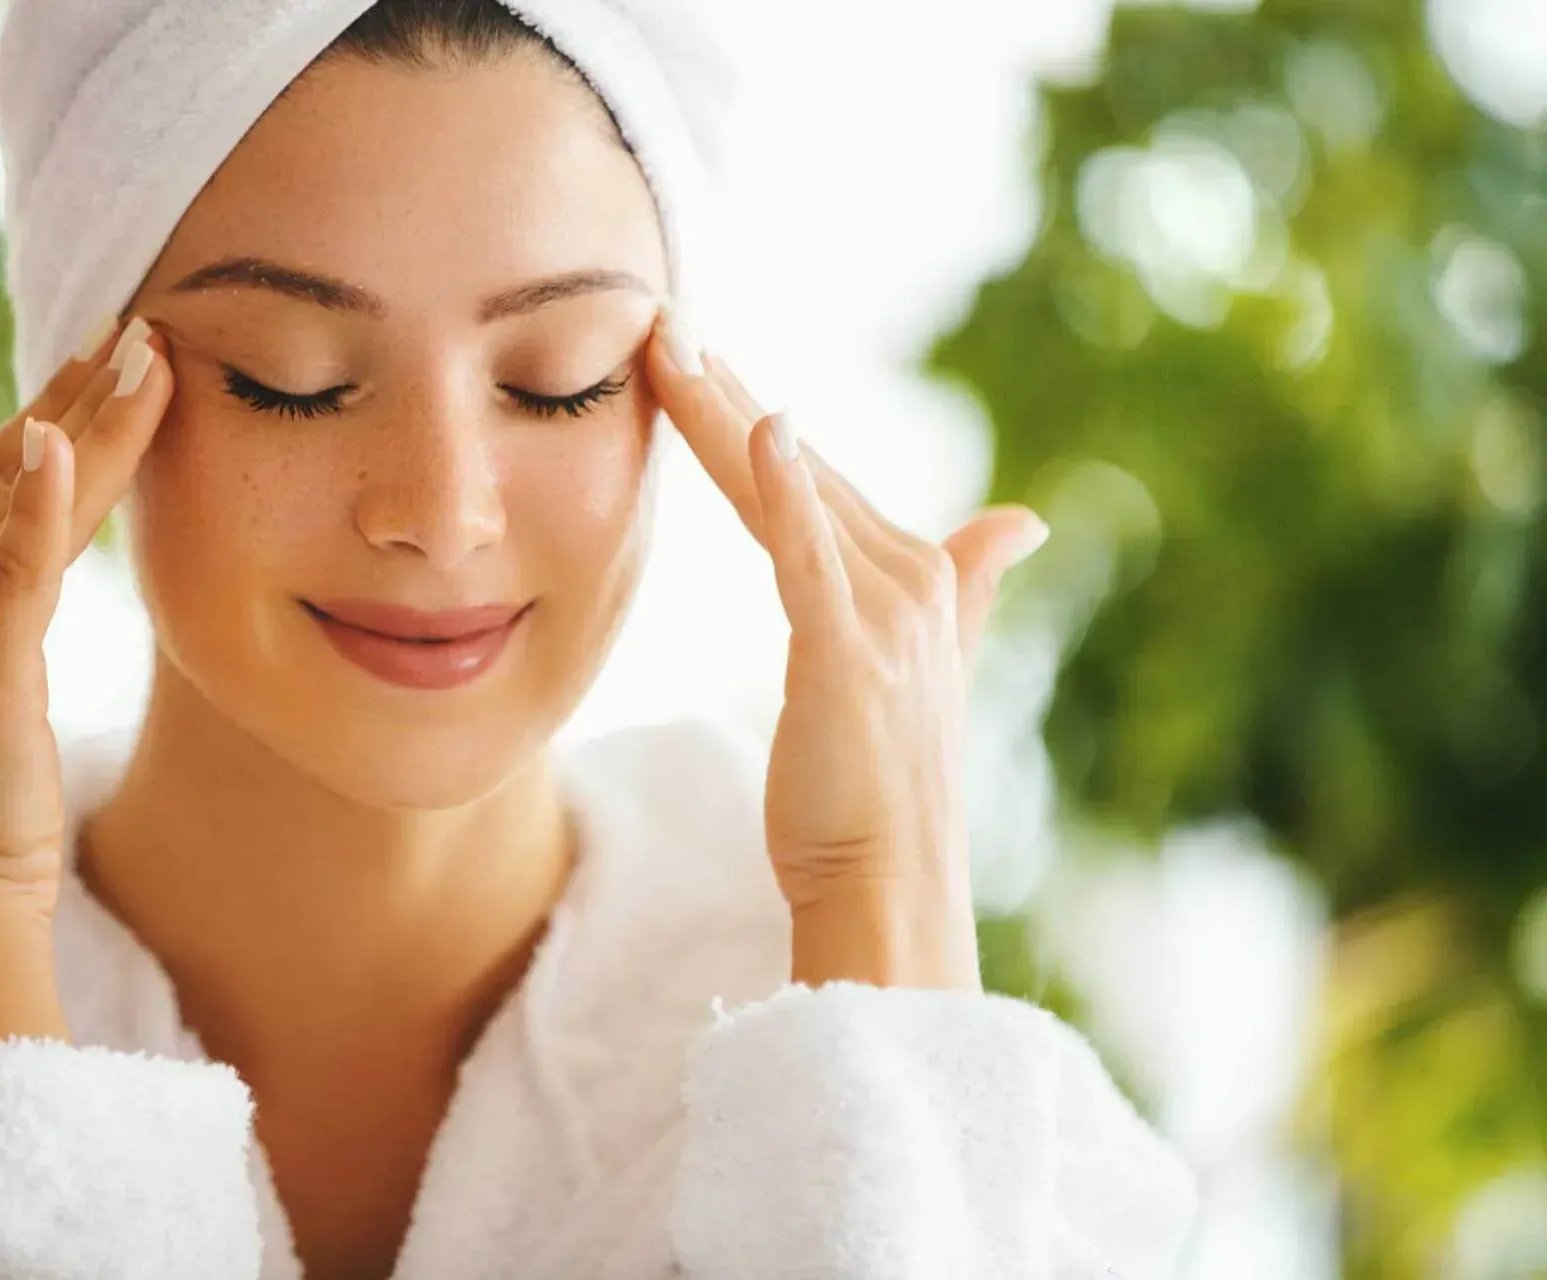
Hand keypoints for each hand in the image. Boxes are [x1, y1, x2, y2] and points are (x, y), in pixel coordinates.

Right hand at [0, 318, 171, 1044]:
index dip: (43, 413)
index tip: (105, 356)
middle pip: (7, 472)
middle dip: (81, 396)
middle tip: (145, 328)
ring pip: (32, 501)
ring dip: (99, 423)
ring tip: (156, 357)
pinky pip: (19, 563)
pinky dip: (50, 500)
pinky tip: (74, 440)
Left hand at [645, 311, 1048, 990]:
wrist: (890, 887)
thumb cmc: (884, 793)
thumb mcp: (929, 671)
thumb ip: (972, 585)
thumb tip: (1023, 518)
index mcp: (918, 581)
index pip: (815, 483)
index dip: (751, 420)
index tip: (696, 358)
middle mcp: (910, 583)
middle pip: (796, 470)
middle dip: (723, 394)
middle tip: (661, 321)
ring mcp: (883, 616)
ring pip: (787, 492)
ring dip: (725, 414)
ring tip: (668, 346)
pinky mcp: (847, 653)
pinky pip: (809, 558)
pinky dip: (785, 492)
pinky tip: (763, 428)